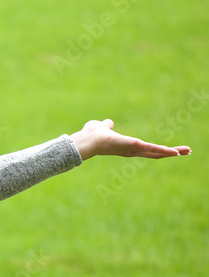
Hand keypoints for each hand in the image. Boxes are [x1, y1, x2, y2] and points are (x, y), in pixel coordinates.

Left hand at [70, 119, 190, 160]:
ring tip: (188, 151)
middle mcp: (132, 151)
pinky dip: (165, 151)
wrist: (88, 140)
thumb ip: (107, 126)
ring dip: (173, 152)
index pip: (147, 149)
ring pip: (157, 152)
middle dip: (171, 152)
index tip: (170, 151)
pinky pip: (153, 149)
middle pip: (156, 153)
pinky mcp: (135, 146)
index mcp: (127, 147)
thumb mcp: (103, 127)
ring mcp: (134, 150)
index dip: (158, 150)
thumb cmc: (93, 135)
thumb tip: (108, 123)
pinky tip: (176, 152)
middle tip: (187, 152)